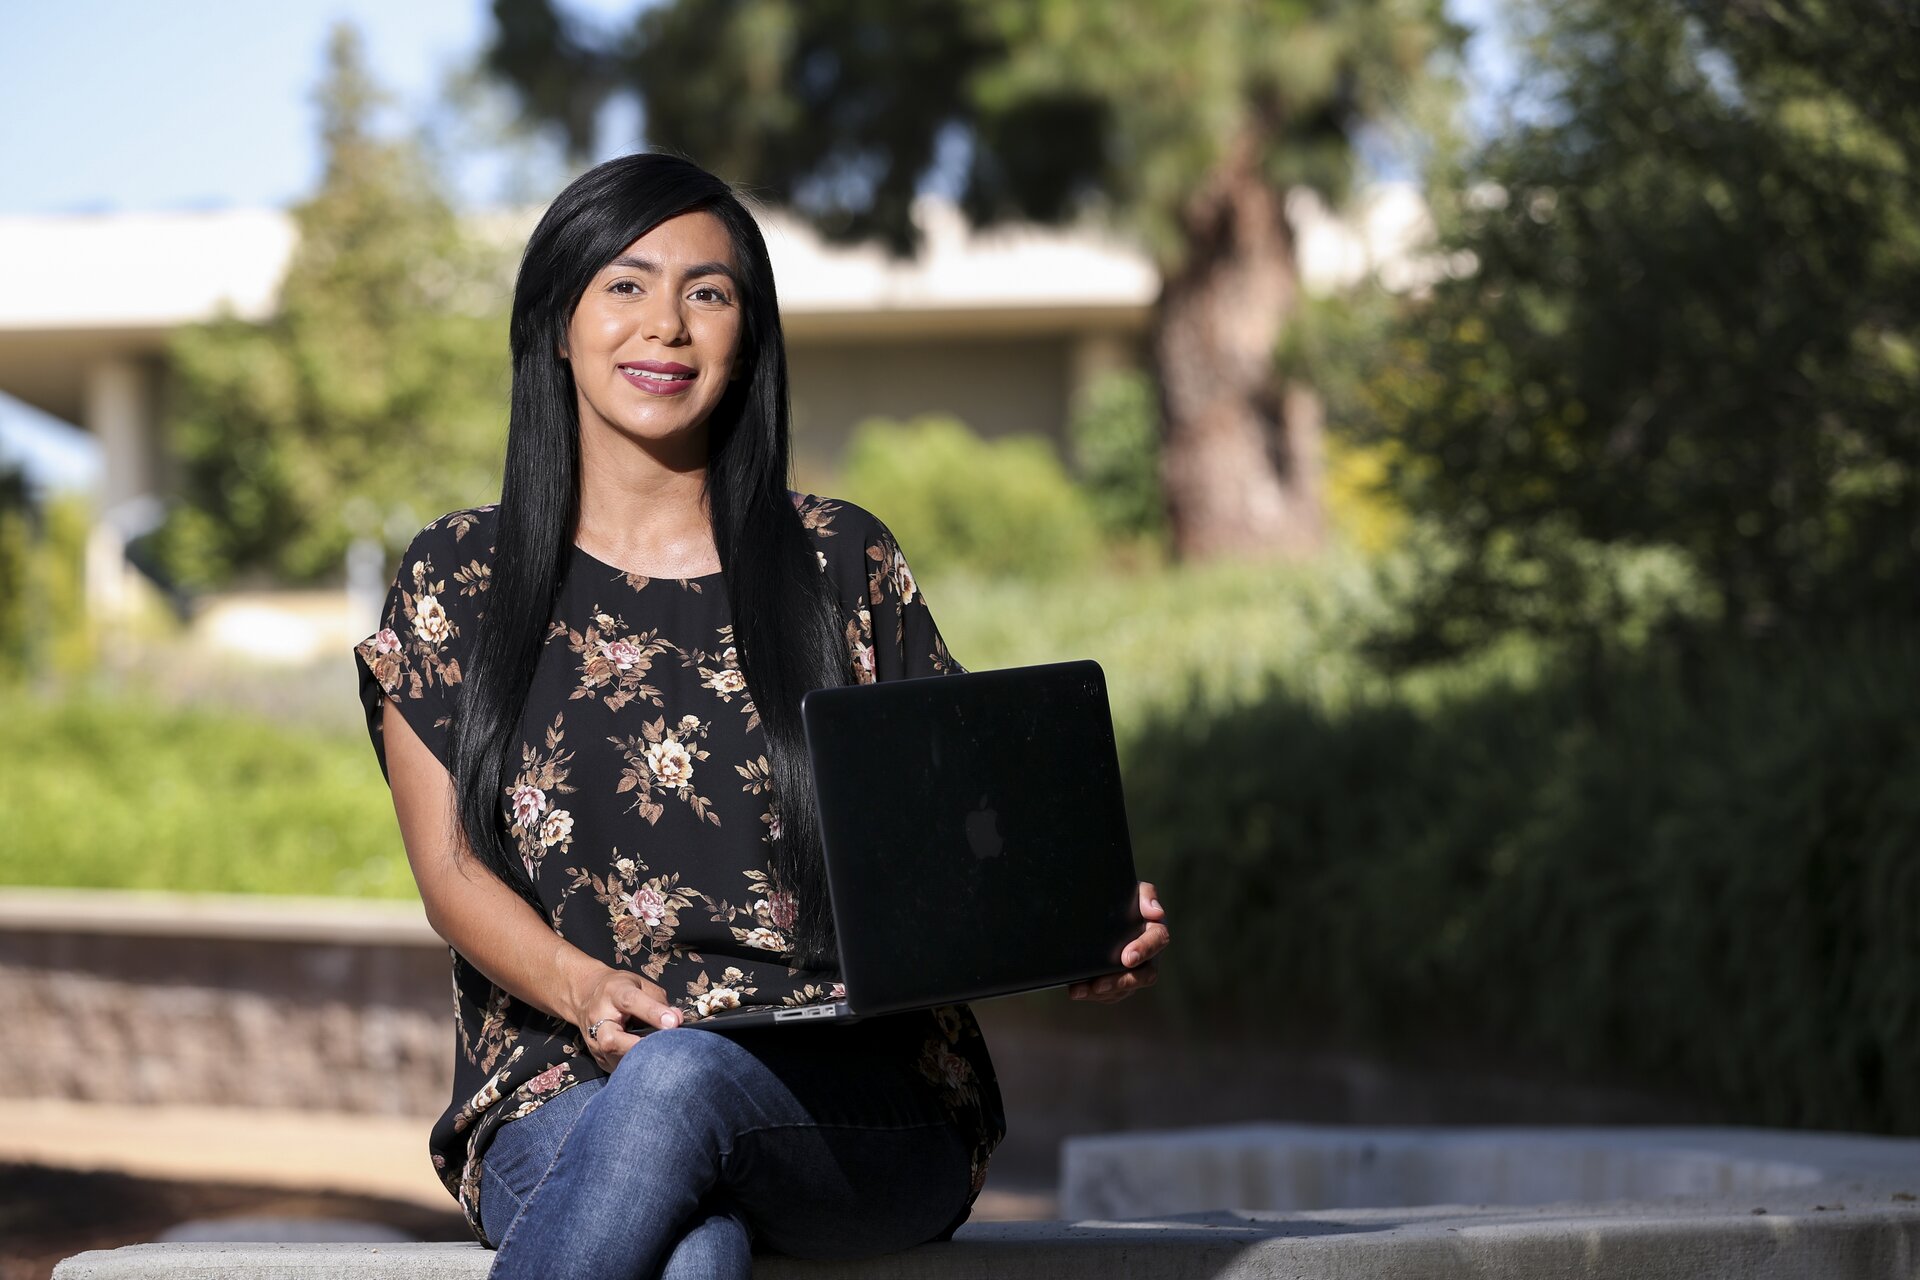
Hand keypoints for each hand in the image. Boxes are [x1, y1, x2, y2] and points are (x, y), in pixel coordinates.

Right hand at [566, 966, 680, 1071]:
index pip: (631, 1002)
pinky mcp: (598, 1058)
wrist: (588, 997)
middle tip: (661, 1048)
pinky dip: (634, 1067)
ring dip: (639, 1060)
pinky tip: (649, 1064)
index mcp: (613, 993)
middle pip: (611, 1039)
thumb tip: (676, 1020)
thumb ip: (659, 1001)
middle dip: (637, 1047)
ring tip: (660, 1057)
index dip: (653, 1013)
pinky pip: (616, 1068)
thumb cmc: (621, 990)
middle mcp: (599, 1018)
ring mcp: (594, 1041)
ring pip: (613, 1058)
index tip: (673, 1023)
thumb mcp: (641, 985)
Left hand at [1070, 880, 1167, 1002]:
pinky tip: (1077, 990)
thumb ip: (1146, 894)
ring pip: (1125, 989)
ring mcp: (1134, 971)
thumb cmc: (1120, 897)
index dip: (1144, 950)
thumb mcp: (1133, 889)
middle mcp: (1149, 955)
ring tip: (1081, 990)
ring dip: (1104, 992)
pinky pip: (1110, 994)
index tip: (1127, 958)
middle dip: (1122, 981)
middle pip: (1145, 975)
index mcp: (1154, 931)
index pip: (1158, 940)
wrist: (1099, 909)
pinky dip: (1093, 994)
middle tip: (1100, 983)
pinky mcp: (1118, 981)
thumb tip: (1155, 912)